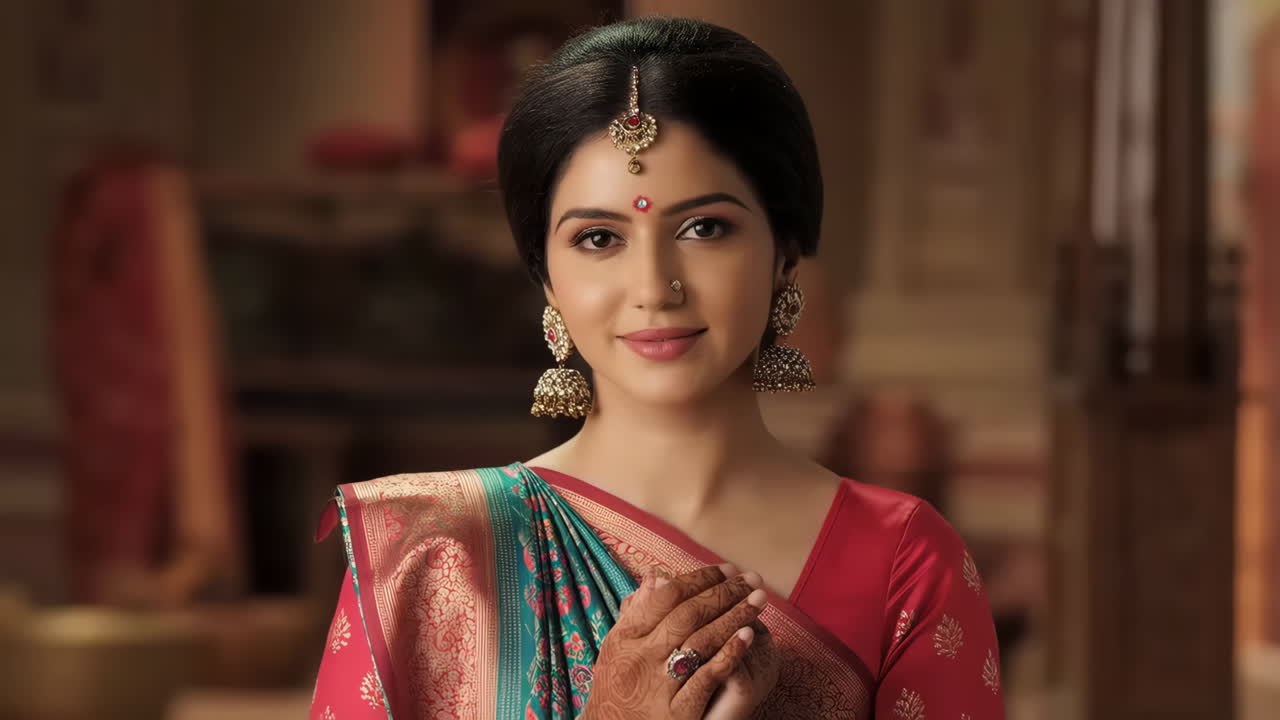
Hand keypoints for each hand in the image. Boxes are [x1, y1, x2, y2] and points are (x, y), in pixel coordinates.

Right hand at [582, 564, 769, 719]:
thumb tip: (657, 575)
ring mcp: (659, 686)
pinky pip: (707, 677)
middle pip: (688, 615)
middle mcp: (640, 658)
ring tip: (758, 601)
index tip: (726, 569)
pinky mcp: (677, 714)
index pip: (667, 597)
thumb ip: (637, 613)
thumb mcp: (616, 650)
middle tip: (751, 579)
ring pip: (701, 641)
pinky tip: (748, 636)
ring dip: (734, 617)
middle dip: (724, 593)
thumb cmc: (616, 690)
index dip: (700, 579)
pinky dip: (729, 654)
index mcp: (626, 638)